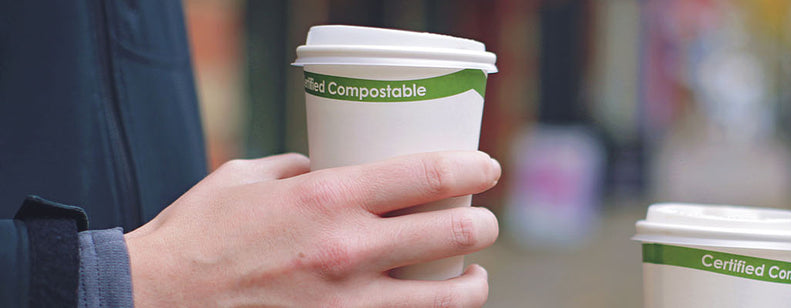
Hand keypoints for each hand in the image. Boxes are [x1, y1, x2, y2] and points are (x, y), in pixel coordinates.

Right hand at [124, 151, 501, 306]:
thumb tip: (336, 166)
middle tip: (485, 221)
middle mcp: (347, 249)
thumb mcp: (248, 177)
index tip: (488, 168)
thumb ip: (301, 168)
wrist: (156, 300)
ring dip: (473, 283)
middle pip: (454, 232)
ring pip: (447, 297)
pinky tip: (431, 307)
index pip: (428, 175)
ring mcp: (348, 303)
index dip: (474, 168)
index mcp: (328, 198)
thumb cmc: (199, 235)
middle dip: (484, 225)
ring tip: (473, 275)